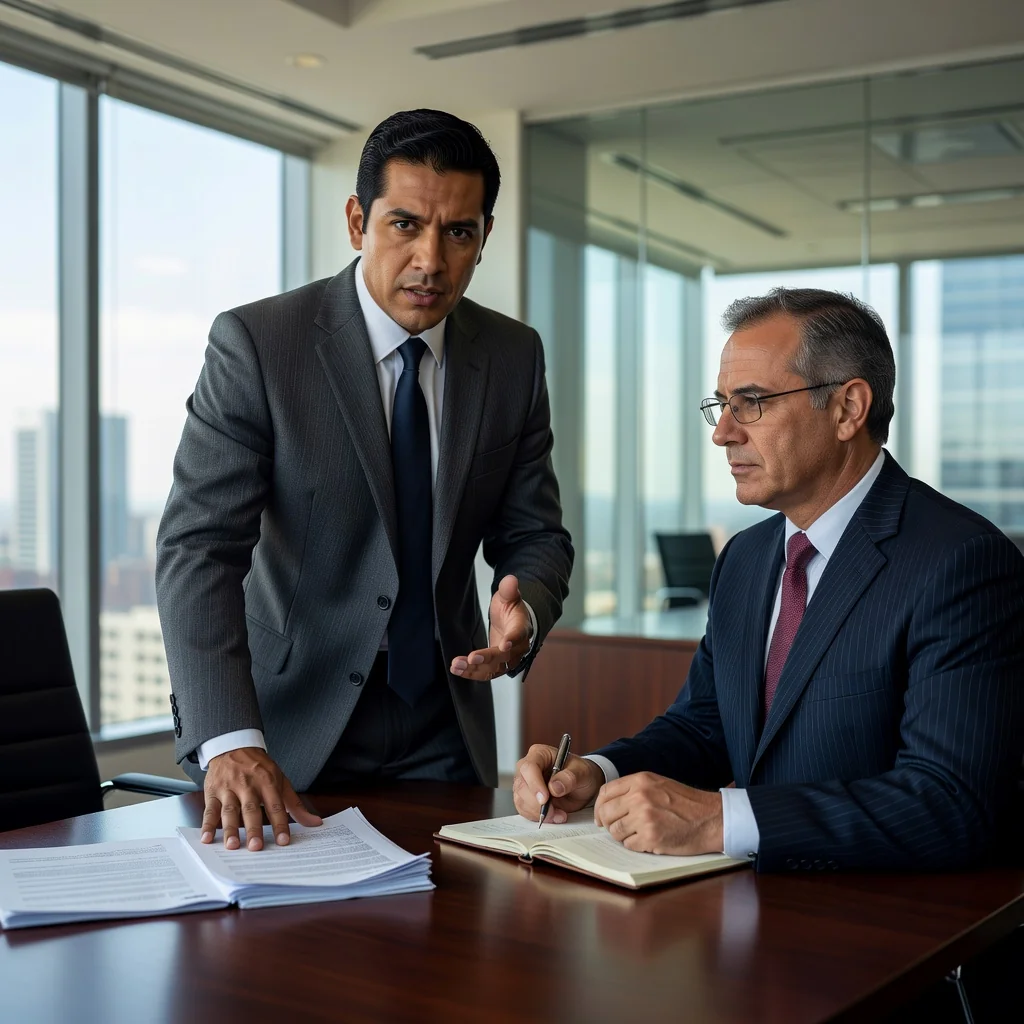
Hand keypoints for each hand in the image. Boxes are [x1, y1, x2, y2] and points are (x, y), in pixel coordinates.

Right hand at [202, 747, 321, 850]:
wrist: (233, 746)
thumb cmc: (260, 768)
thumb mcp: (280, 781)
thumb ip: (295, 805)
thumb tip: (315, 823)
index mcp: (267, 782)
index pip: (275, 805)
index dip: (280, 823)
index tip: (283, 841)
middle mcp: (248, 785)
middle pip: (251, 809)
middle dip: (253, 828)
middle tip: (256, 847)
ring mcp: (229, 788)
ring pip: (229, 810)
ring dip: (230, 829)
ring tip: (233, 845)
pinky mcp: (212, 792)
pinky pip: (210, 810)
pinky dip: (207, 825)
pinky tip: (207, 838)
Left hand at [451, 575, 530, 680]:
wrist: (512, 623)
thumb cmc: (510, 608)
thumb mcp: (509, 596)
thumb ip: (508, 590)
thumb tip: (510, 580)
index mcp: (522, 628)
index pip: (519, 635)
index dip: (512, 640)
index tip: (504, 645)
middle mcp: (517, 648)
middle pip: (504, 657)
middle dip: (487, 658)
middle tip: (470, 658)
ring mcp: (507, 660)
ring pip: (493, 669)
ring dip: (475, 670)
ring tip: (456, 666)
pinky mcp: (496, 666)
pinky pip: (485, 673)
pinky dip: (471, 673)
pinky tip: (457, 670)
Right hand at [513, 743, 604, 822]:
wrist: (582, 786)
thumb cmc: (580, 773)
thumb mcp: (582, 772)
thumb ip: (569, 778)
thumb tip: (554, 787)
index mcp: (539, 754)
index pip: (529, 767)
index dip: (534, 784)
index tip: (545, 799)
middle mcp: (527, 768)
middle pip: (521, 786)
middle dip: (536, 804)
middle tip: (555, 812)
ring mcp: (525, 784)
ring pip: (521, 801)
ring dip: (538, 813)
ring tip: (559, 815)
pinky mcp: (525, 799)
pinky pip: (524, 811)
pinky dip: (538, 817)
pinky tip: (554, 816)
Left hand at [593, 772, 723, 854]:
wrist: (711, 818)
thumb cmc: (686, 803)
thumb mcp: (658, 784)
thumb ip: (634, 790)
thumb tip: (608, 804)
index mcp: (640, 780)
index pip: (605, 792)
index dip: (599, 807)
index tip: (601, 817)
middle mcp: (639, 796)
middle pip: (606, 813)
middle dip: (608, 824)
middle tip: (617, 829)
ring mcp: (644, 817)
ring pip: (615, 831)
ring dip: (623, 836)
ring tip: (639, 833)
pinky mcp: (651, 837)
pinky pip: (629, 845)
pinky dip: (636, 845)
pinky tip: (649, 840)